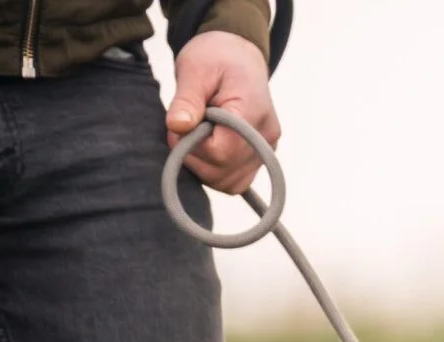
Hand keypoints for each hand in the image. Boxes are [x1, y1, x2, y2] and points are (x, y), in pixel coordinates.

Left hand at [166, 32, 279, 194]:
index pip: (222, 151)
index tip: (180, 124)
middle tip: (183, 128)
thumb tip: (178, 126)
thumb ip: (187, 99)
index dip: (193, 145)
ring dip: (202, 167)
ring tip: (194, 137)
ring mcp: (265, 151)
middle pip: (224, 171)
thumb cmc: (216, 57)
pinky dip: (215, 173)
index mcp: (252, 112)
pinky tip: (204, 150)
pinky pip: (235, 182)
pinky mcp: (260, 159)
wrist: (238, 56)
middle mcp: (265, 138)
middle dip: (193, 156)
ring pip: (229, 183)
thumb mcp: (195, 68)